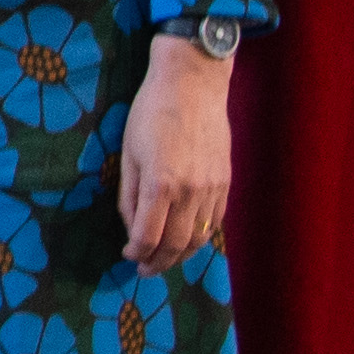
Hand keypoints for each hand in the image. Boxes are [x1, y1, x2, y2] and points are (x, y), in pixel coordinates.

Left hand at [117, 34, 234, 273]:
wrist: (193, 83)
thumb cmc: (152, 111)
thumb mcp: (129, 151)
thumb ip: (129, 195)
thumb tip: (132, 229)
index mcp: (161, 183)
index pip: (148, 236)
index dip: (136, 253)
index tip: (127, 256)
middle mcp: (191, 191)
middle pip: (176, 245)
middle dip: (158, 263)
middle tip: (144, 270)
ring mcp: (212, 188)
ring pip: (200, 239)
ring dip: (180, 256)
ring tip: (164, 260)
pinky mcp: (226, 182)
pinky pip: (215, 223)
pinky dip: (200, 238)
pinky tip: (186, 239)